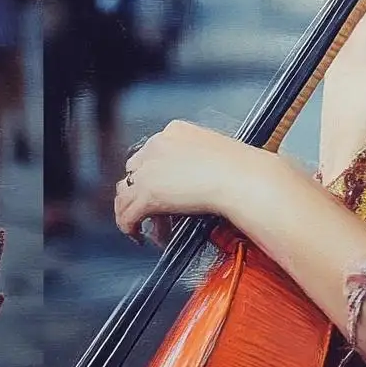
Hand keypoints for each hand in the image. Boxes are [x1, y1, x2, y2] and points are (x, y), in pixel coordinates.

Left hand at [114, 120, 262, 238]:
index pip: (151, 153)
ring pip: (125, 193)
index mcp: (174, 131)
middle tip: (156, 211)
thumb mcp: (212, 151)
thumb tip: (193, 179)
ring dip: (131, 210)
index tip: (164, 190)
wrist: (240, 178)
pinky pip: (126, 215)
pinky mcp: (147, 194)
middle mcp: (157, 146)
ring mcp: (149, 170)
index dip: (155, 175)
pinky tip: (138, 235)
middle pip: (135, 171)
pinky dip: (129, 227)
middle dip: (143, 192)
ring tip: (141, 225)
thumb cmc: (238, 167)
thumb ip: (195, 160)